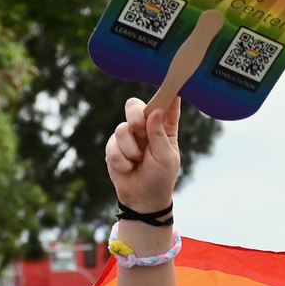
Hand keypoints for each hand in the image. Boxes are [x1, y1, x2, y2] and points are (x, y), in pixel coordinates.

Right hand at [104, 96, 182, 212]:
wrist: (142, 199)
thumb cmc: (160, 178)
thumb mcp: (166, 157)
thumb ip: (159, 134)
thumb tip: (156, 111)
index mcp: (164, 128)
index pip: (166, 106)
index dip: (168, 94)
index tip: (172, 86)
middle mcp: (145, 128)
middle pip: (134, 106)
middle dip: (135, 116)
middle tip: (139, 130)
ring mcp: (128, 137)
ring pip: (121, 128)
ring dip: (130, 149)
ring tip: (137, 161)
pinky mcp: (114, 147)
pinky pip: (112, 145)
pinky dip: (121, 159)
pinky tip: (128, 168)